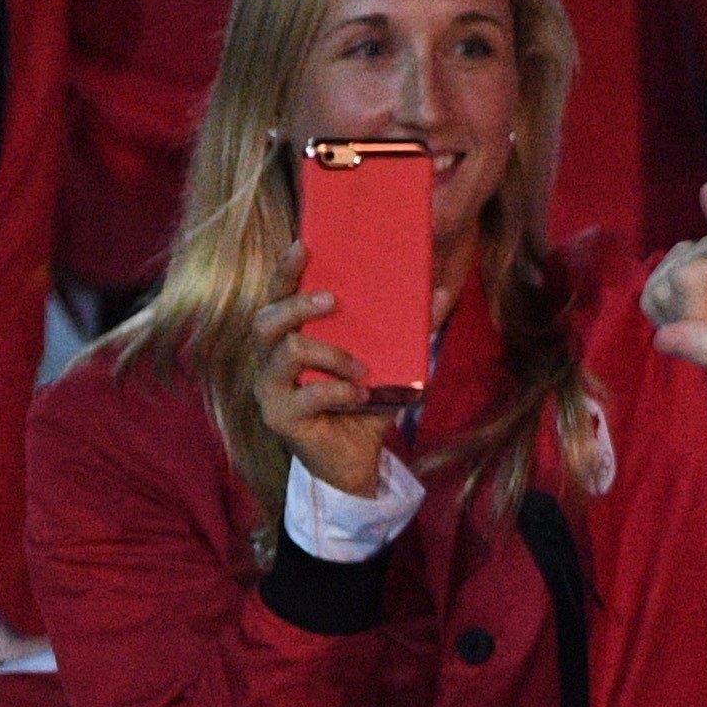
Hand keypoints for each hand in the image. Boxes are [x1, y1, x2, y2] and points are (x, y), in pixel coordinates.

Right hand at [252, 240, 407, 494]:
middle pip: (266, 319)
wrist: (357, 461)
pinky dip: (337, 392)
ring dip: (329, 354)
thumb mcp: (390, 365)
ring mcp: (270, 389)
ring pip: (285, 352)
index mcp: (292, 338)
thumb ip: (410, 332)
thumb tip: (440, 293)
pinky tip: (359, 395)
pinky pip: (305, 396)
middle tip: (333, 300)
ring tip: (361, 367)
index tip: (304, 245)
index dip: (286, 270)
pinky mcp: (279, 418)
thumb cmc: (365, 404)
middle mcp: (272, 359)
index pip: (280, 296)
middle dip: (299, 304)